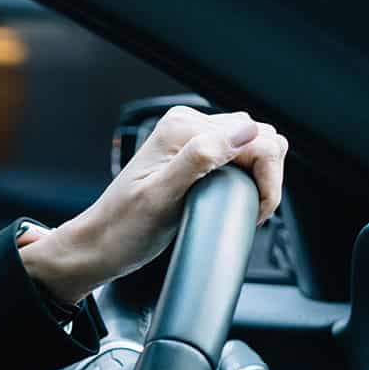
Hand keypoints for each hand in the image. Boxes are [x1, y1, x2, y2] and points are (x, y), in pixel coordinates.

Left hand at [19, 107, 288, 302]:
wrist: (101, 243)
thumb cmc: (125, 226)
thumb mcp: (162, 196)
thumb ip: (201, 158)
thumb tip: (245, 131)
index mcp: (182, 128)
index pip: (258, 138)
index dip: (267, 177)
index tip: (254, 209)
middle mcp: (188, 126)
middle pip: (262, 139)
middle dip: (267, 177)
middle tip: (249, 211)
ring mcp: (192, 140)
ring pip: (255, 147)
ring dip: (260, 179)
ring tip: (242, 208)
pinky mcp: (195, 157)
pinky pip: (240, 158)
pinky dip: (248, 180)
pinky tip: (234, 201)